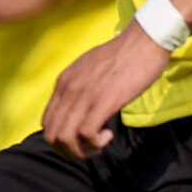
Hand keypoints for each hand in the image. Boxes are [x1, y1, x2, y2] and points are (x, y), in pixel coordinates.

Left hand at [40, 24, 169, 159]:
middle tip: (89, 149)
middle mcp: (69, 89)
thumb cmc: (122, 56)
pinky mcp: (104, 100)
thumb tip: (77, 107)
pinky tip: (108, 135)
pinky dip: (95, 143)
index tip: (81, 139)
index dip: (61, 140)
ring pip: (65, 138)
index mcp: (63, 82)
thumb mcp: (89, 69)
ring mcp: (85, 95)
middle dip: (68, 151)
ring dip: (81, 151)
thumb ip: (78, 86)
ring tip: (98, 145)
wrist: (144, 40)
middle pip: (51, 136)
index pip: (46, 123)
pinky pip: (86, 134)